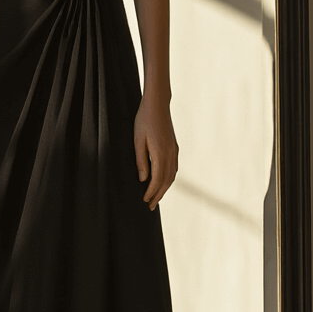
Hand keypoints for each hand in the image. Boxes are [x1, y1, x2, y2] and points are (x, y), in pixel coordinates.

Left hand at [133, 95, 178, 210]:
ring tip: (156, 198)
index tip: (145, 201)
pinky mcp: (174, 147)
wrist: (157, 104)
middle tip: (150, 207)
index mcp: (161, 153)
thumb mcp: (138, 140)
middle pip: (166, 181)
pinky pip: (174, 168)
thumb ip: (141, 160)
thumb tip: (143, 180)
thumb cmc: (143, 120)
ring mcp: (174, 150)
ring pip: (172, 175)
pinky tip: (163, 183)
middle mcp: (170, 154)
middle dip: (158, 195)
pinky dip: (169, 179)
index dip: (151, 192)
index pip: (157, 179)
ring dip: (164, 189)